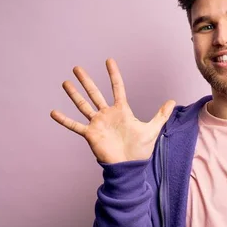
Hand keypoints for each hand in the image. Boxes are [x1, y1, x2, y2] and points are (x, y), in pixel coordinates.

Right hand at [50, 59, 175, 163]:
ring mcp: (98, 124)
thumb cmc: (141, 149)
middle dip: (86, 80)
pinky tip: (53, 112)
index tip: (109, 60)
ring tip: (65, 82)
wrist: (130, 166)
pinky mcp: (91, 135)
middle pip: (95, 93)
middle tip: (77, 67)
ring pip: (83, 105)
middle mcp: (107, 114)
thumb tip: (173, 101)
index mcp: (122, 111)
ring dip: (74, 94)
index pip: (117, 87)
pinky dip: (64, 120)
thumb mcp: (153, 129)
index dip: (113, 74)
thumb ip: (161, 114)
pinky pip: (75, 126)